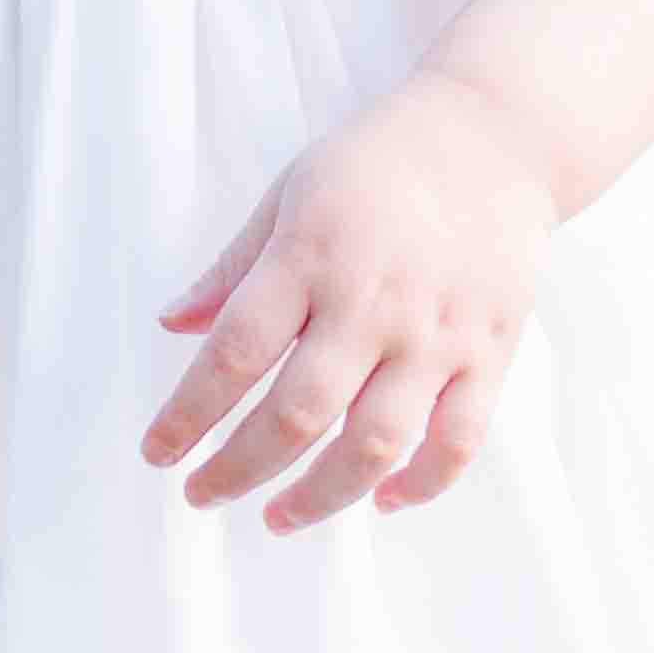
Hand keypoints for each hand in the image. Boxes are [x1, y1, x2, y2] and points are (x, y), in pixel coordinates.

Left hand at [139, 64, 557, 528]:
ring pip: (375, 442)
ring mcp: (436, 333)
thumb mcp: (289, 193)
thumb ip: (233, 267)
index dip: (189, 415)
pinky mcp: (490, 350)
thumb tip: (172, 325)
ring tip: (277, 518)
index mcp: (309, 256)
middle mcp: (372, 302)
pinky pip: (457, 439)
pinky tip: (381, 500)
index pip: (235, 354)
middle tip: (201, 494)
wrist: (495, 134)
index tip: (158, 452)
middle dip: (238, 468)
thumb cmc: (378, 162)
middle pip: (297, 413)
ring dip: (319, 495)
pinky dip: (421, 483)